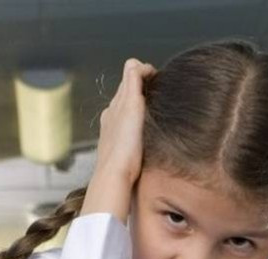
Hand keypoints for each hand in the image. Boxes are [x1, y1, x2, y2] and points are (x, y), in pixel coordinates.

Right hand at [84, 59, 153, 221]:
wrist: (114, 175)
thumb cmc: (122, 179)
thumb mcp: (130, 167)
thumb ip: (136, 161)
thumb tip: (136, 173)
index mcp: (110, 127)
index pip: (120, 106)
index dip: (134, 101)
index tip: (150, 105)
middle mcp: (111, 112)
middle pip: (124, 90)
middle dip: (139, 86)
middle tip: (157, 88)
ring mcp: (118, 104)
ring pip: (129, 78)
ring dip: (143, 76)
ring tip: (157, 79)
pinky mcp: (128, 99)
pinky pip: (134, 71)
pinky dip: (144, 69)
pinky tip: (155, 73)